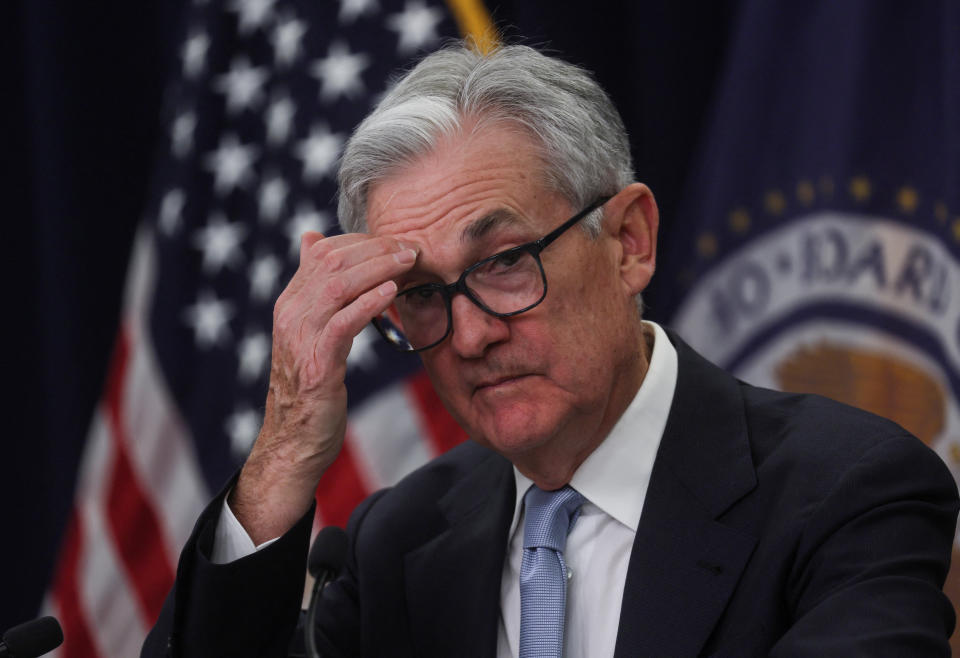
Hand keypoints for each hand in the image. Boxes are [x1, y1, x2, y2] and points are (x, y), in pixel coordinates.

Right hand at [230, 231, 417, 543]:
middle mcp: (290, 314)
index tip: (396, 241)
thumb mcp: (311, 332)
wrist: (294, 441)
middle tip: (411, 246)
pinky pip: (342, 323)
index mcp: (290, 302)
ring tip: (409, 261)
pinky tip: (392, 293)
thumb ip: (315, 290)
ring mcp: (300, 339)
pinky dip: (369, 303)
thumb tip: (311, 238)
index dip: (362, 240)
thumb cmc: (311, 385)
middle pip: (331, 261)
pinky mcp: (316, 365)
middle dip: (375, 248)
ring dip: (378, 268)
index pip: (322, 251)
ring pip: (338, 286)